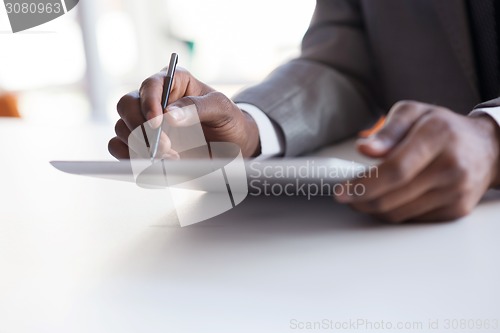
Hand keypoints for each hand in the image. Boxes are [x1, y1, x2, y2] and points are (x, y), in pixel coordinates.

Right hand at [108, 67, 260, 158]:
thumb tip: (169, 114)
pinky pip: (120, 148)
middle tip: (164, 146)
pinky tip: (155, 164)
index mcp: (173, 83)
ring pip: (122, 129)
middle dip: (142, 128)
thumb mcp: (222, 108)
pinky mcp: (141, 145)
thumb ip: (198, 107)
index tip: (157, 121)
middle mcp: (154, 101)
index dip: (149, 101)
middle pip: (127, 106)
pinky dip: (132, 158)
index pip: (151, 84)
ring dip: (141, 147)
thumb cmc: (228, 121)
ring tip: (170, 157)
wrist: (232, 147)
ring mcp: (145, 124)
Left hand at [335, 101, 499, 222]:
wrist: (487, 148)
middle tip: (346, 195)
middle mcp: (450, 166)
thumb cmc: (443, 128)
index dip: (364, 184)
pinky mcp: (457, 210)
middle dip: (361, 200)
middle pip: (393, 196)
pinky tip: (389, 199)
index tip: (341, 190)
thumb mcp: (413, 113)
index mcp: (437, 136)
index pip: (395, 169)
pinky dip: (394, 212)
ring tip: (363, 196)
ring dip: (374, 208)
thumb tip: (364, 148)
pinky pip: (413, 219)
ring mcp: (456, 192)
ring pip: (400, 213)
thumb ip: (387, 130)